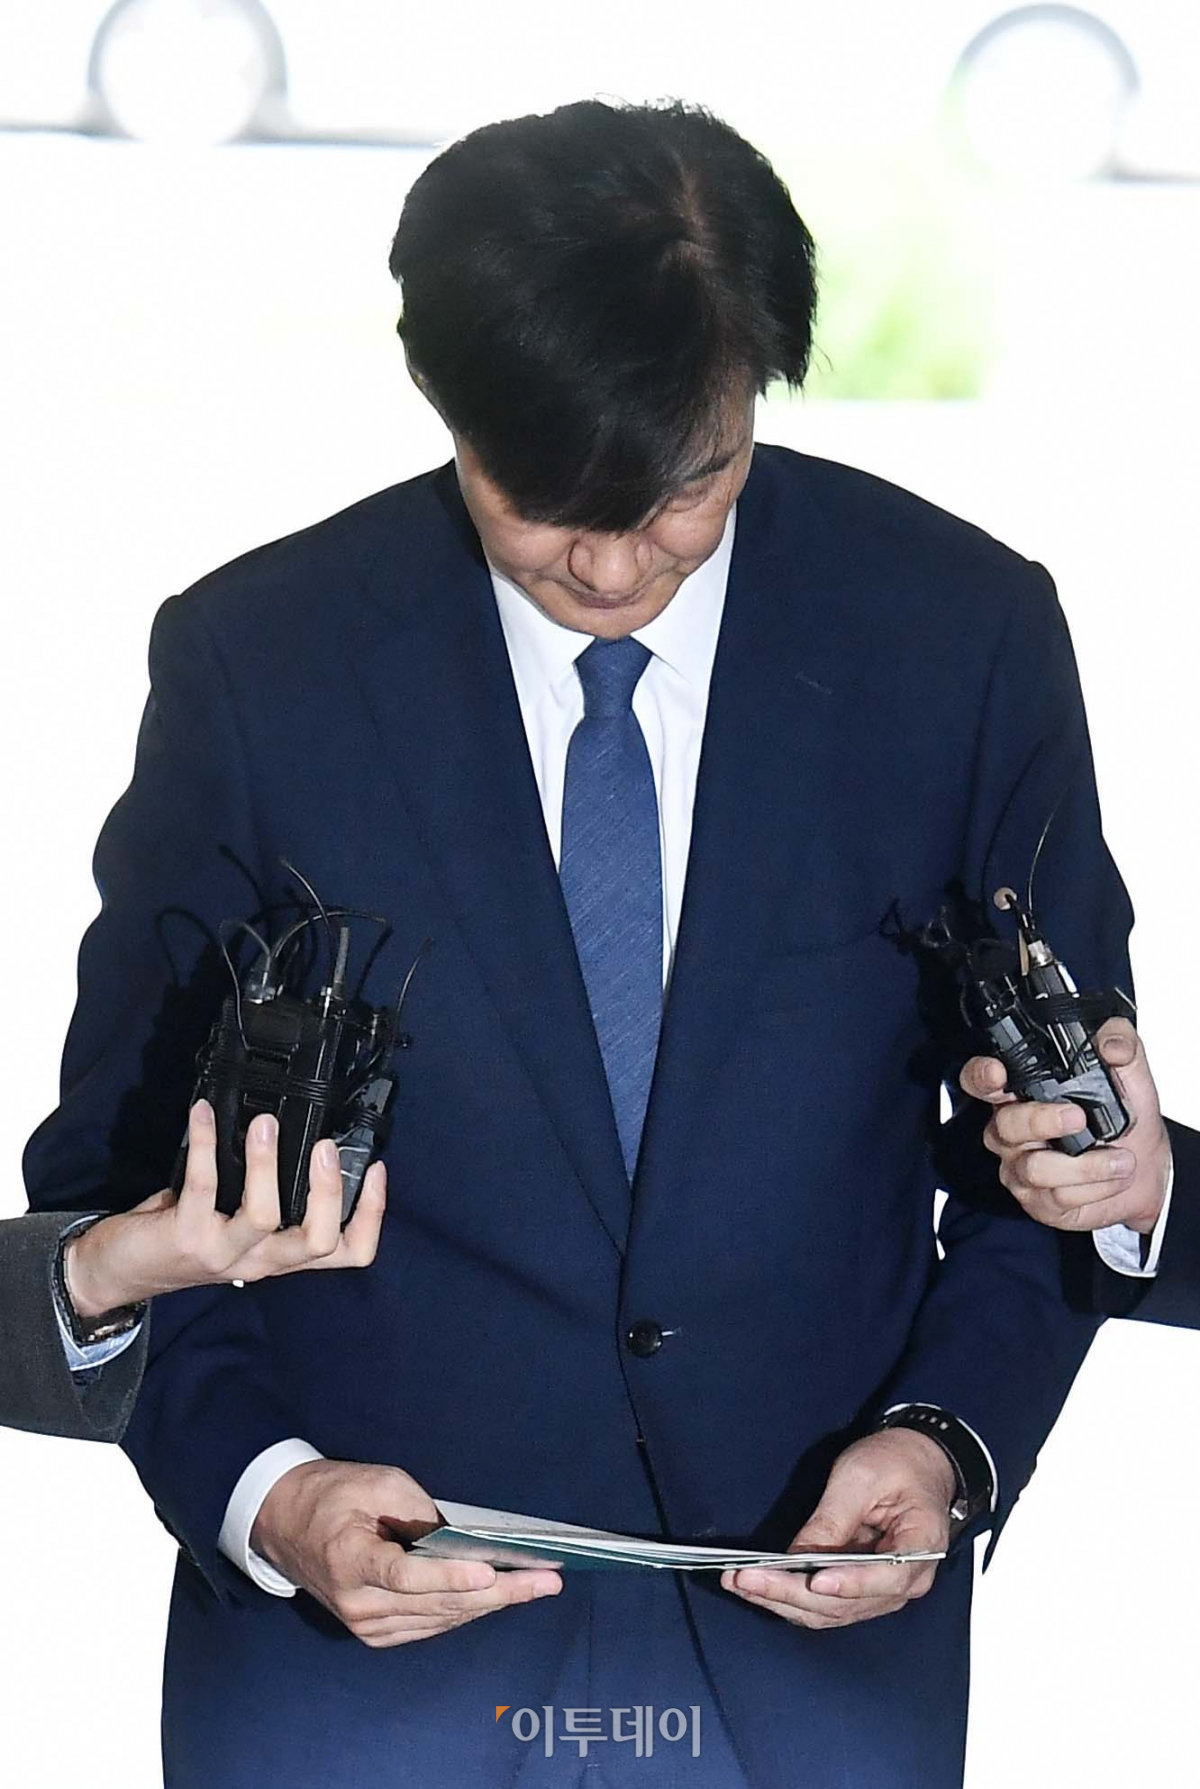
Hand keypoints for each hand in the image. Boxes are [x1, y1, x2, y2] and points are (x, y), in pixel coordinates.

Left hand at [64, 1098, 386, 1315]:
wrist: (118, 1271)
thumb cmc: (185, 1233)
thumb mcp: (236, 1220)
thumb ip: (267, 1190)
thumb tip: (291, 1128)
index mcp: (282, 1255)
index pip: (348, 1253)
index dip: (371, 1215)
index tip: (376, 1169)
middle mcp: (262, 1262)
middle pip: (318, 1243)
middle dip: (329, 1192)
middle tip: (325, 1145)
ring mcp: (225, 1254)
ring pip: (265, 1217)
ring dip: (268, 1164)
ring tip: (266, 1121)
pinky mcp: (187, 1237)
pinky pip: (204, 1187)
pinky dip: (206, 1144)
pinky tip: (201, 1114)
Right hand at [252, 1460, 562, 1646]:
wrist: (284, 1525)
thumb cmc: (333, 1494)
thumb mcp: (376, 1482)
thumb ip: (419, 1512)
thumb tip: (464, 1541)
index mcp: (349, 1559)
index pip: (405, 1574)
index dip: (450, 1575)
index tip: (490, 1570)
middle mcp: (358, 1603)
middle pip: (437, 1603)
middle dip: (498, 1592)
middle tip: (545, 1581)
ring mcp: (366, 1625)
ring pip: (440, 1619)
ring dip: (490, 1604)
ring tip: (535, 1587)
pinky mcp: (376, 1633)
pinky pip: (430, 1624)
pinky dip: (465, 1610)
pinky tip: (498, 1597)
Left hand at [721, 1430, 950, 1628]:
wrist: (917, 1464)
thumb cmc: (896, 1463)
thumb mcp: (862, 1477)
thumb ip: (833, 1519)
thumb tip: (796, 1556)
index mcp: (921, 1547)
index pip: (885, 1577)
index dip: (848, 1583)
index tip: (813, 1580)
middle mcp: (906, 1582)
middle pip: (846, 1603)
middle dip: (791, 1593)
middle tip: (745, 1578)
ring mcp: (883, 1592)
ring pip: (830, 1612)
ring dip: (782, 1600)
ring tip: (738, 1582)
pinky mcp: (861, 1591)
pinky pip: (826, 1604)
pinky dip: (791, 1597)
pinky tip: (759, 1585)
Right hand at [959, 1019, 1171, 1233]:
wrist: (1148, 1171)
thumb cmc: (1125, 1122)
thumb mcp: (1133, 1077)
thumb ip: (1123, 1047)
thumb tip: (1111, 1045)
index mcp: (1022, 1094)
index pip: (982, 1080)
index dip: (981, 1076)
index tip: (998, 1073)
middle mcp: (1012, 1131)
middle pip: (1004, 1126)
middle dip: (1042, 1121)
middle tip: (1080, 1118)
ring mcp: (1020, 1168)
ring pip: (1034, 1168)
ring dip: (1086, 1166)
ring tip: (1122, 1160)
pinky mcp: (1038, 1201)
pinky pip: (1056, 1197)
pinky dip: (1094, 1187)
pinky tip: (1114, 1177)